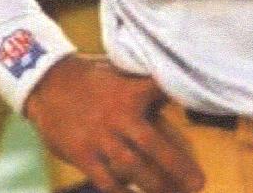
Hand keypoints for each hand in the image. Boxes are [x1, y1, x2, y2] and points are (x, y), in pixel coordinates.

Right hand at [24, 53, 204, 192]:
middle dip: (177, 166)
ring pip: (133, 167)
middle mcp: (118, 116)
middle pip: (153, 145)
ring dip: (155, 186)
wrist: (48, 83)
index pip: (161, 94)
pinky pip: (106, 181)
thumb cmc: (90, 77)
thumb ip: (142, 84)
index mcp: (130, 92)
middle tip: (198, 183)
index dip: (181, 102)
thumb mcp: (118, 72)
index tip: (204, 111)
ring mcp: (100, 138)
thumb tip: (171, 87)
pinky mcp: (83, 154)